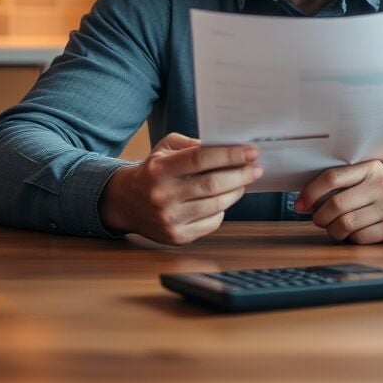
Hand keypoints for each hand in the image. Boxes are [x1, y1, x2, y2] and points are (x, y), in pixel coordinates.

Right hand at [99, 133, 261, 245]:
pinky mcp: (176, 237)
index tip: (252, 152)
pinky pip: (212, 222)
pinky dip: (222, 210)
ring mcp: (169, 219)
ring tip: (244, 181)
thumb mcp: (166, 148)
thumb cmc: (153, 171)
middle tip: (256, 168)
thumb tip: (228, 148)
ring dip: (236, 192)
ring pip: (216, 205)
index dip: (230, 155)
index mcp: (160, 169)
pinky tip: (223, 200)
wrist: (126, 202)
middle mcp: (163, 195)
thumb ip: (194, 145)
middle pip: (213, 184)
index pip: (201, 159)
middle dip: (241, 175)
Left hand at [294, 160, 382, 243]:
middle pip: (335, 204)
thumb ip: (342, 182)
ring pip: (345, 224)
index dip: (310, 193)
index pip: (332, 177)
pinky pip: (359, 238)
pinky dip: (351, 238)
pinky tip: (355, 233)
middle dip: (319, 216)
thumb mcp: (368, 178)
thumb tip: (305, 198)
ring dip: (333, 230)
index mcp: (370, 168)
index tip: (299, 204)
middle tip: (318, 220)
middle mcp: (382, 186)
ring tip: (335, 228)